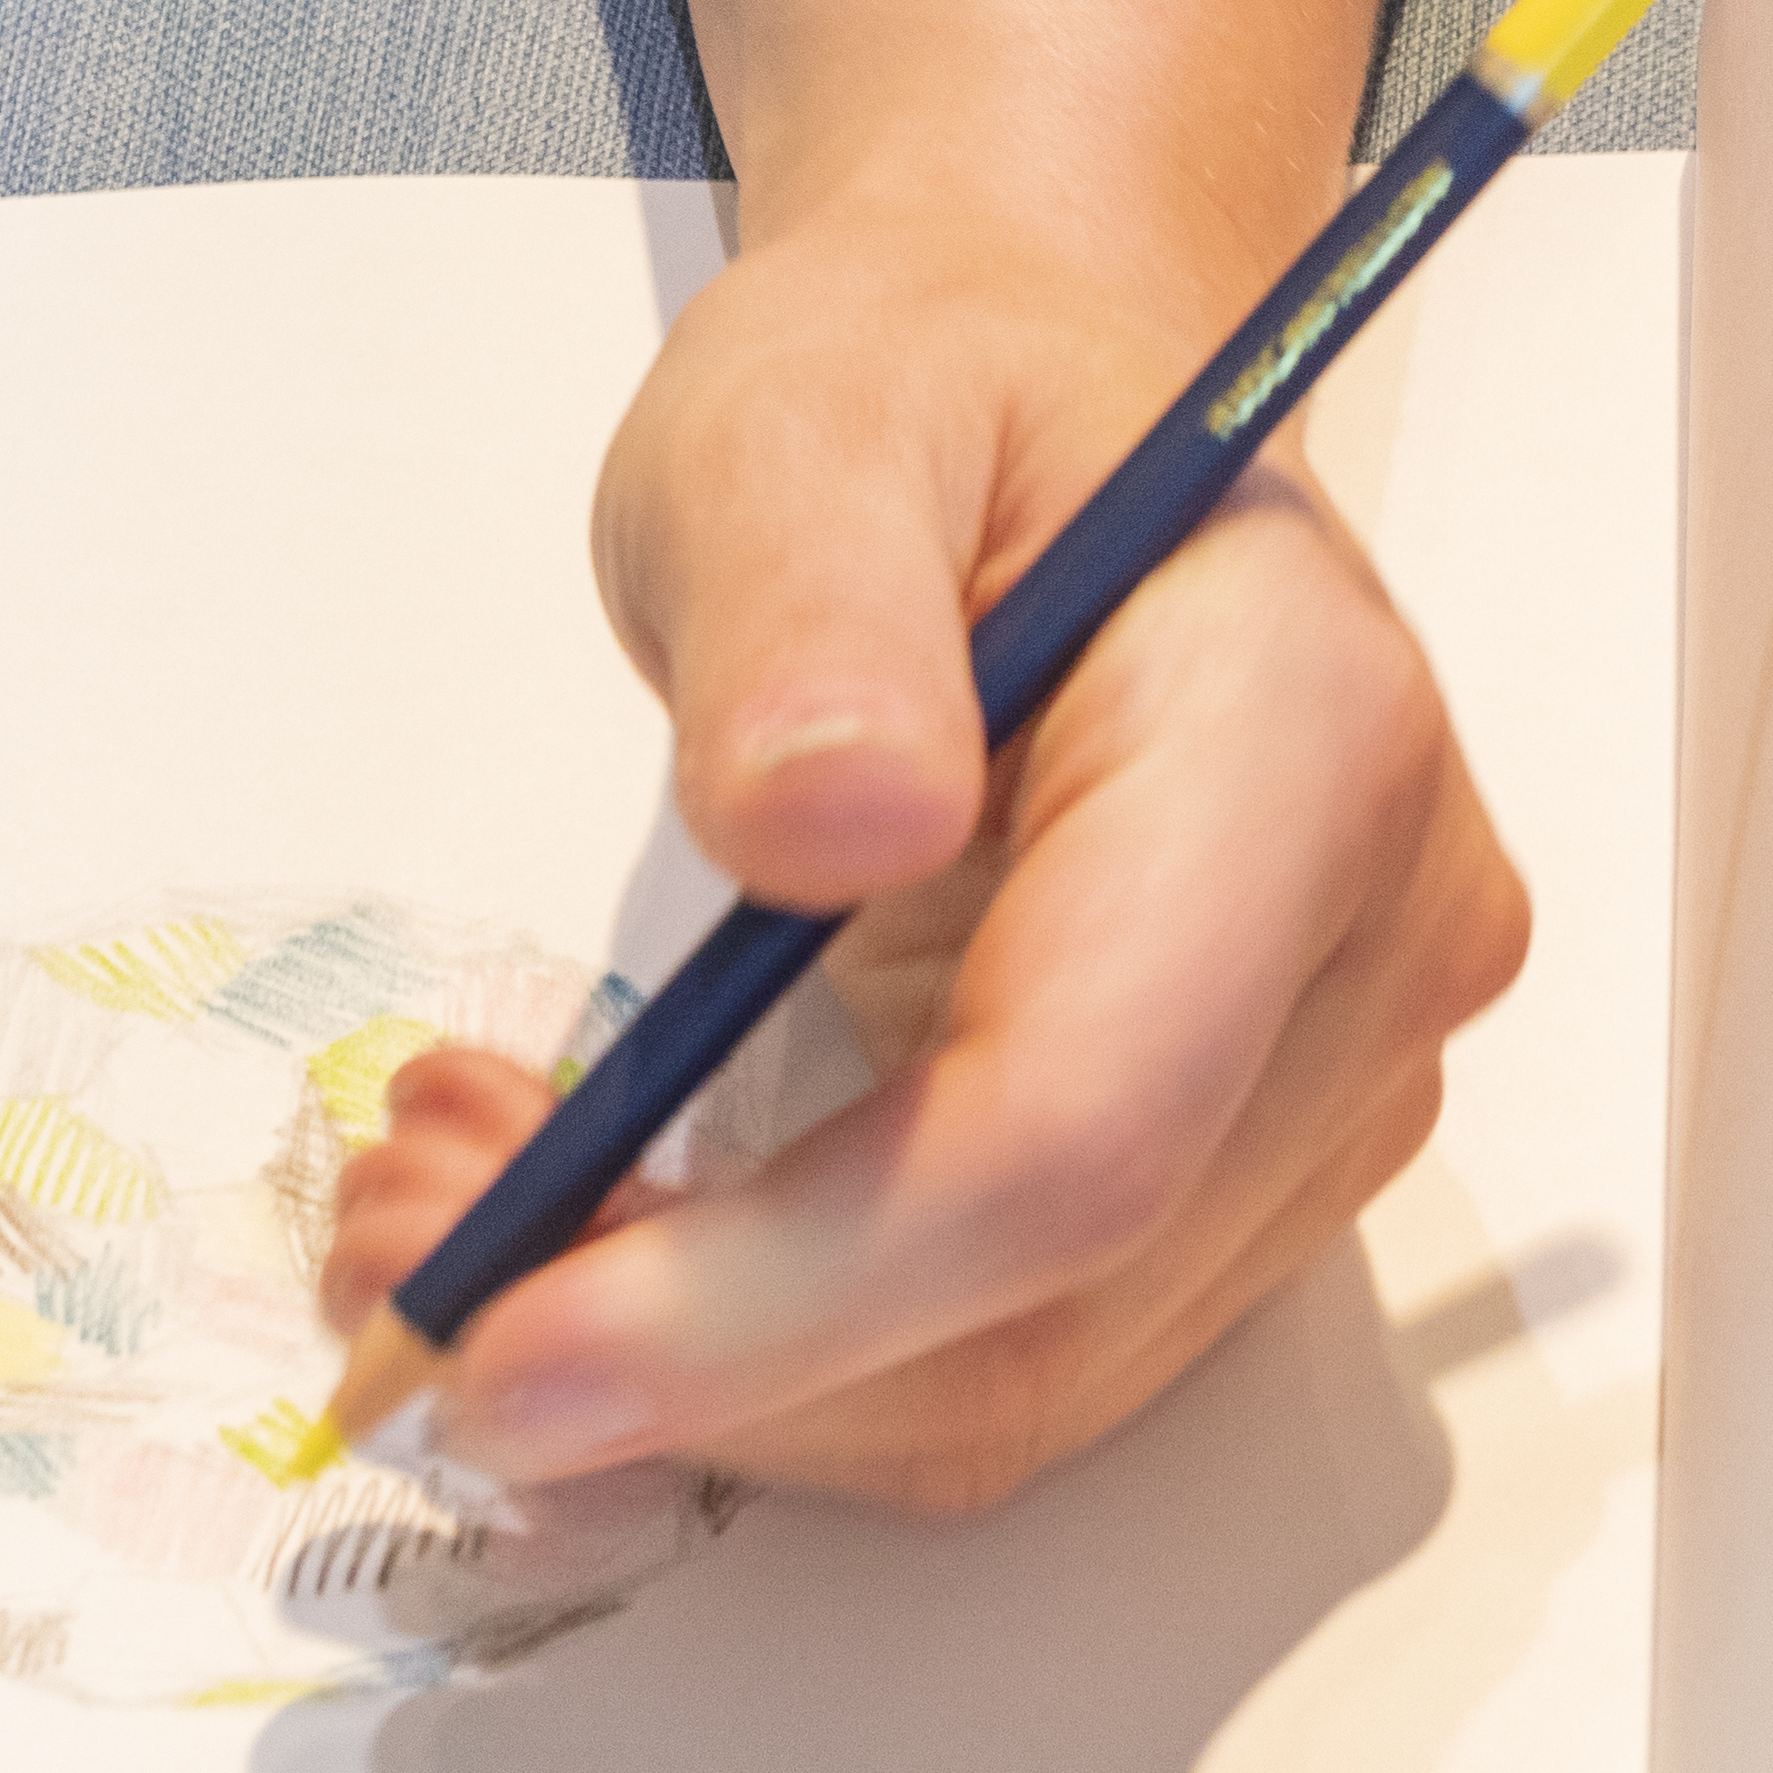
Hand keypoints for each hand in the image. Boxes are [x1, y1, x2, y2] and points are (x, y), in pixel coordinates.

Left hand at [327, 182, 1530, 1513]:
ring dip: (714, 1370)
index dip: (795, 1286)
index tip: (508, 1342)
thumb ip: (805, 605)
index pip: (1083, 1119)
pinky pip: (1012, 1353)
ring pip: (1024, 1382)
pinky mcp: (1248, 1172)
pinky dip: (780, 1346)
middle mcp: (1379, 950)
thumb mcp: (801, 419)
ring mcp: (1333, 1084)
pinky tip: (602, 1213)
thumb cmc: (935, 391)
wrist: (1055, 410)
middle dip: (698, 1350)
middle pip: (1049, 1301)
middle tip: (393, 1257)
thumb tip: (828, 824)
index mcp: (1307, 741)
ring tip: (461, 1205)